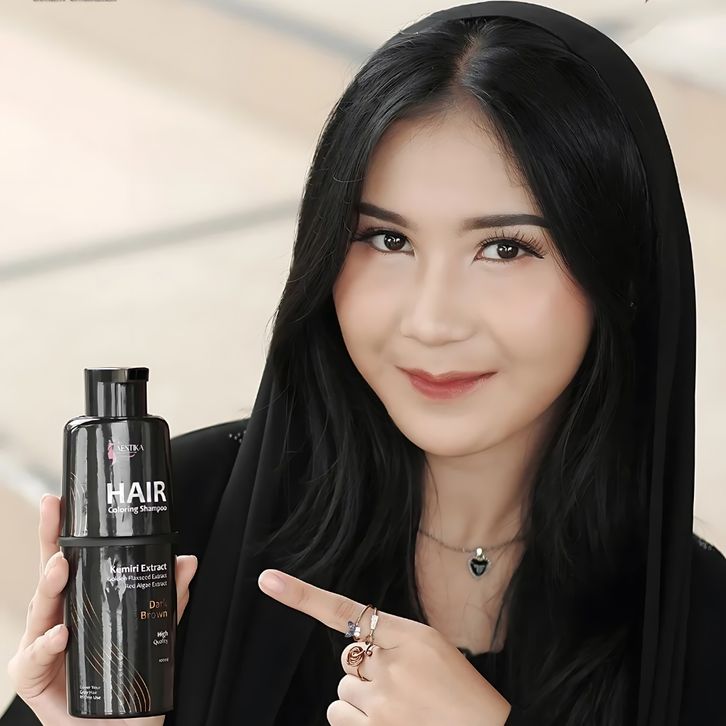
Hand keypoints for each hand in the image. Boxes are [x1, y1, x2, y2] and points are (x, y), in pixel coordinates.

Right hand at [6, 493, 197, 725]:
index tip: (58, 500)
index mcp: (78, 600)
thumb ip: (168, 598)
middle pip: (48, 575)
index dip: (60, 529)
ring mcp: (39, 645)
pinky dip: (48, 644)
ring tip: (62, 568)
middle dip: (48, 545)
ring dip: (51, 586)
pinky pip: (35, 658)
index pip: (68, 558)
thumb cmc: (124, 675)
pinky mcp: (31, 676)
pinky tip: (61, 634)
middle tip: (57, 521)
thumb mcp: (150, 631)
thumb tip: (187, 561)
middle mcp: (55, 617)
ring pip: (41, 610)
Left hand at [257, 569, 511, 725]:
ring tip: (398, 710)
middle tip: (402, 689)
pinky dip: (355, 722)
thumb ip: (395, 641)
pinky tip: (386, 725)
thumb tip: (357, 649)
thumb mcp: (435, 650)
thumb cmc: (461, 695)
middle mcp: (392, 664)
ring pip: (341, 692)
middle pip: (348, 660)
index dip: (302, 595)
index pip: (348, 610)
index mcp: (411, 635)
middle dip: (367, 675)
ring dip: (361, 702)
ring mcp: (381, 702)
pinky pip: (339, 716)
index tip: (268, 580)